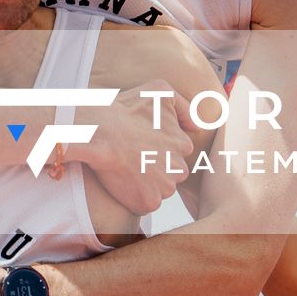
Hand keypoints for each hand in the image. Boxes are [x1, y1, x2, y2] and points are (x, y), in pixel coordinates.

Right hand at [72, 84, 192, 214]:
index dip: (158, 149)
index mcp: (183, 145)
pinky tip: (122, 181)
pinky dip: (135, 197)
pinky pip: (145, 204)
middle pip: (170, 173)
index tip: (141, 143)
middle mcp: (179, 168)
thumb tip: (198, 125)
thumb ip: (185, 106)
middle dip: (156, 168)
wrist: (98, 131)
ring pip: (159, 189)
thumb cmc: (126, 110)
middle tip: (134, 157)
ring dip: (146, 183)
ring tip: (126, 168)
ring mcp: (164, 188)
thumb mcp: (161, 91)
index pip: (176, 153)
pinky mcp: (148, 202)